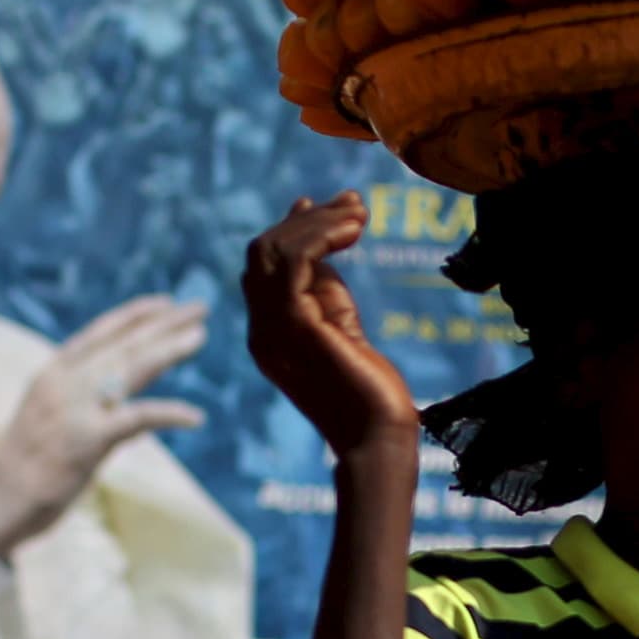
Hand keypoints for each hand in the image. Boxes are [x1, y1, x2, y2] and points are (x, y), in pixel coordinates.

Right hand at [0, 295, 212, 554]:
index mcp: (52, 373)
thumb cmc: (30, 465)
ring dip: (169, 349)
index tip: (167, 303)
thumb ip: (92, 407)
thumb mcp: (55, 420)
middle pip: (123, 344)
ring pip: (130, 368)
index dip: (135, 316)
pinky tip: (196, 417)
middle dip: (164, 324)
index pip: (100, 333)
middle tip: (200, 308)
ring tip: (201, 335)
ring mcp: (74, 408)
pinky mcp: (86, 439)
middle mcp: (63, 381)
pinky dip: (169, 414)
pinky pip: (137, 418)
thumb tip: (141, 413)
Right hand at [242, 192, 417, 456]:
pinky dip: (321, 236)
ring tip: (360, 213)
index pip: (265, 264)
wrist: (378, 435)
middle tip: (355, 204)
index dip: (297, 227)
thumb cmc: (368, 388)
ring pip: (275, 250)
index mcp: (268, 330)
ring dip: (319, 222)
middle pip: (264, 251)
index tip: (337, 208)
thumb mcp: (339, 322)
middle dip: (309, 218)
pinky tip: (354, 230)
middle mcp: (261, 329)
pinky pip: (294, 262)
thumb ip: (324, 284)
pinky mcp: (295, 326)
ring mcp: (272, 329)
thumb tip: (325, 233)